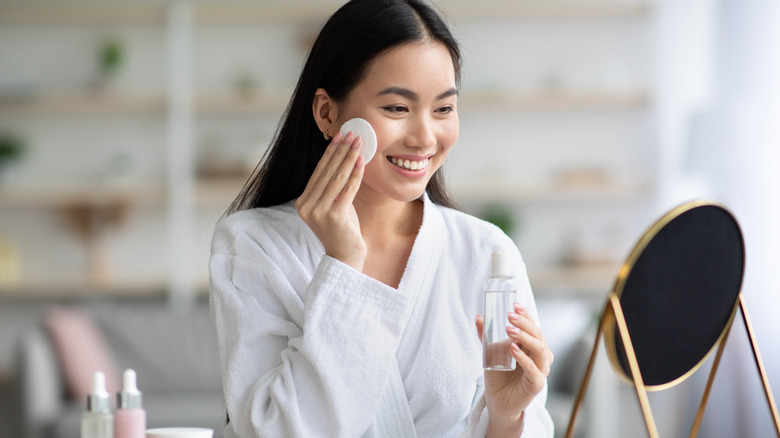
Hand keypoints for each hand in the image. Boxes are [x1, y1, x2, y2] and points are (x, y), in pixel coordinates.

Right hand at [296, 131, 366, 270]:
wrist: (346, 257)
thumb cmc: (343, 229)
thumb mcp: (334, 204)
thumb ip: (333, 186)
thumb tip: (344, 156)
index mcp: (303, 202)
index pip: (318, 172)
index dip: (330, 152)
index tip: (340, 136)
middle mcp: (307, 206)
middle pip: (327, 171)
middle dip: (341, 150)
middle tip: (351, 133)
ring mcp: (318, 211)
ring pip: (337, 177)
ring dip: (349, 157)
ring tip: (359, 142)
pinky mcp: (334, 215)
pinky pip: (347, 189)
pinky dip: (355, 174)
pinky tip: (362, 161)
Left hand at [475, 303, 553, 435]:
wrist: (498, 401)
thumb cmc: (499, 375)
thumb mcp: (491, 352)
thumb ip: (486, 336)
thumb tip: (478, 316)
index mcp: (532, 347)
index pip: (534, 327)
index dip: (526, 315)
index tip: (514, 305)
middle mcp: (540, 357)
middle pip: (538, 335)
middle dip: (524, 323)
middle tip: (509, 315)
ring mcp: (540, 371)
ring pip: (540, 350)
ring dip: (524, 337)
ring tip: (509, 330)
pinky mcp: (536, 384)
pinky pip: (533, 369)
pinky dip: (523, 358)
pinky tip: (512, 349)